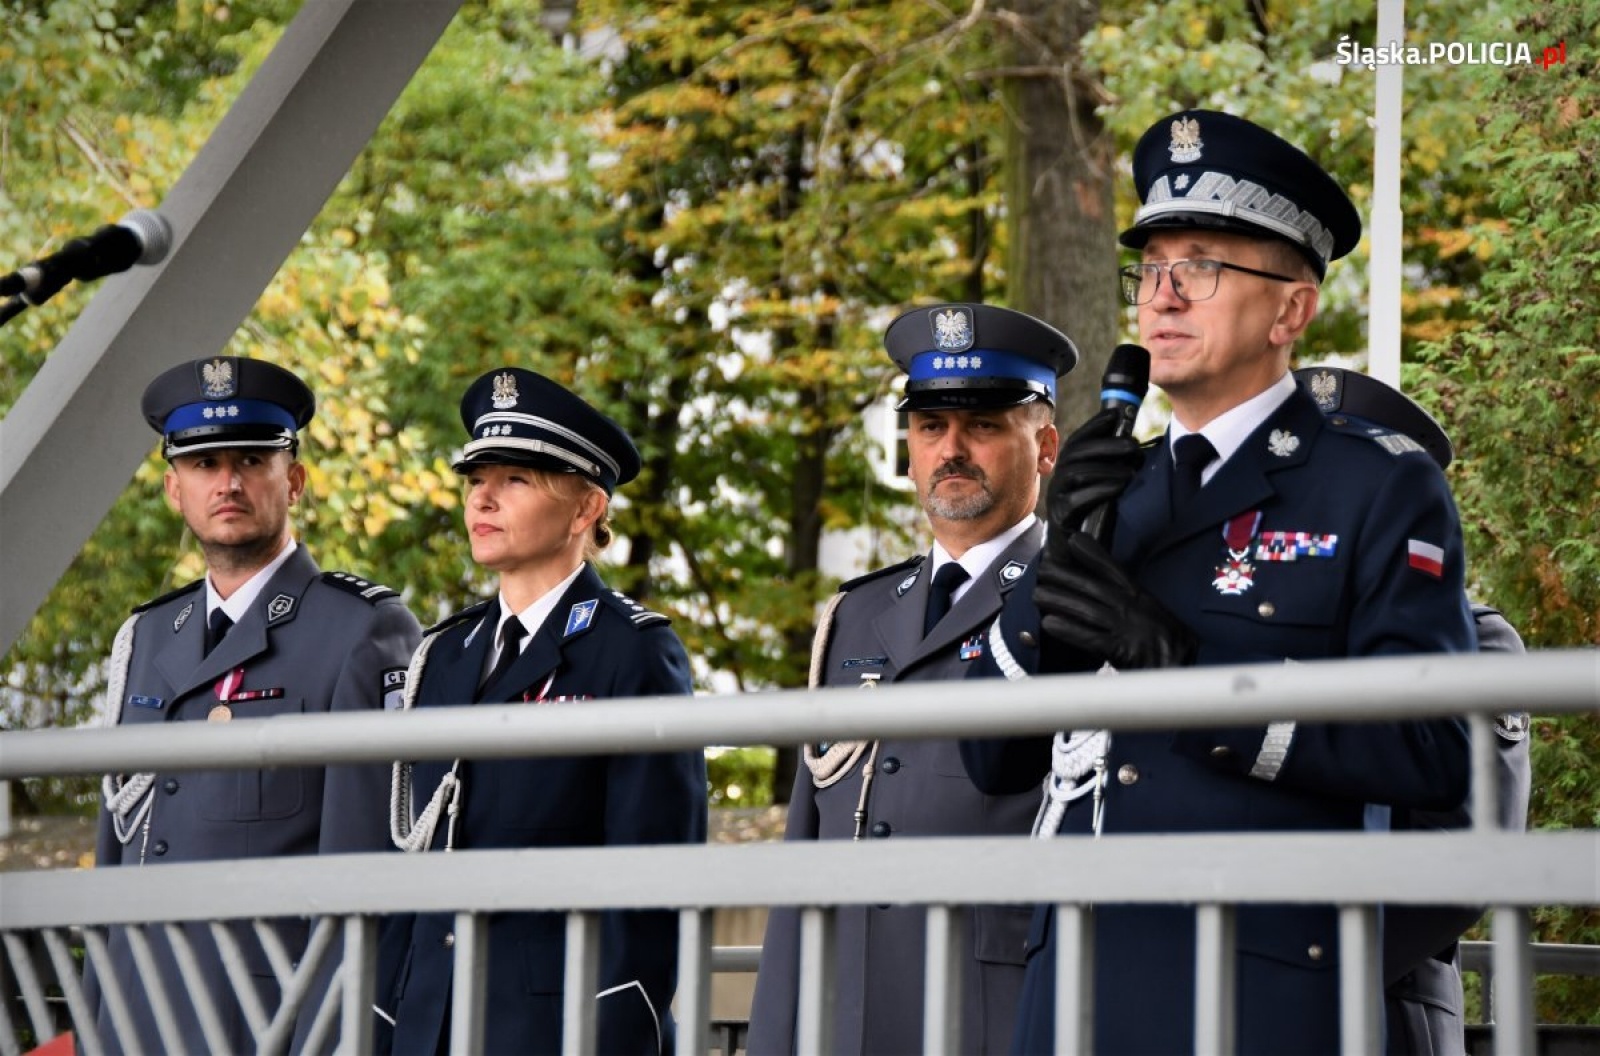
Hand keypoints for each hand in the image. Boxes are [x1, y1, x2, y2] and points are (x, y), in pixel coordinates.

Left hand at [1034, 530, 1196, 669]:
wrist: (1186, 669)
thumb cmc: (1168, 643)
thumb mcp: (1152, 612)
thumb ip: (1130, 599)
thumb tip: (1105, 591)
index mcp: (1140, 597)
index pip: (1115, 571)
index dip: (1094, 555)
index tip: (1074, 540)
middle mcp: (1132, 608)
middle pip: (1093, 587)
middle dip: (1065, 577)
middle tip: (1041, 569)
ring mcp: (1126, 628)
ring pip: (1086, 610)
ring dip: (1060, 601)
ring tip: (1037, 594)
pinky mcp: (1121, 650)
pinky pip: (1090, 638)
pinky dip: (1069, 630)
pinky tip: (1049, 624)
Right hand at [1044, 407, 1144, 559]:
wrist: (1077, 560)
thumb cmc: (1094, 523)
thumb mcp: (1105, 490)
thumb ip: (1111, 470)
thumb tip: (1133, 445)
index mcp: (1068, 471)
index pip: (1078, 441)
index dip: (1095, 425)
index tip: (1116, 414)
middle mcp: (1058, 482)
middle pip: (1076, 454)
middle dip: (1106, 444)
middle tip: (1133, 444)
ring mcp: (1056, 500)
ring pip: (1075, 473)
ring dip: (1107, 467)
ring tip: (1133, 467)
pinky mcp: (1060, 519)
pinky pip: (1076, 499)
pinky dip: (1100, 489)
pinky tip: (1121, 485)